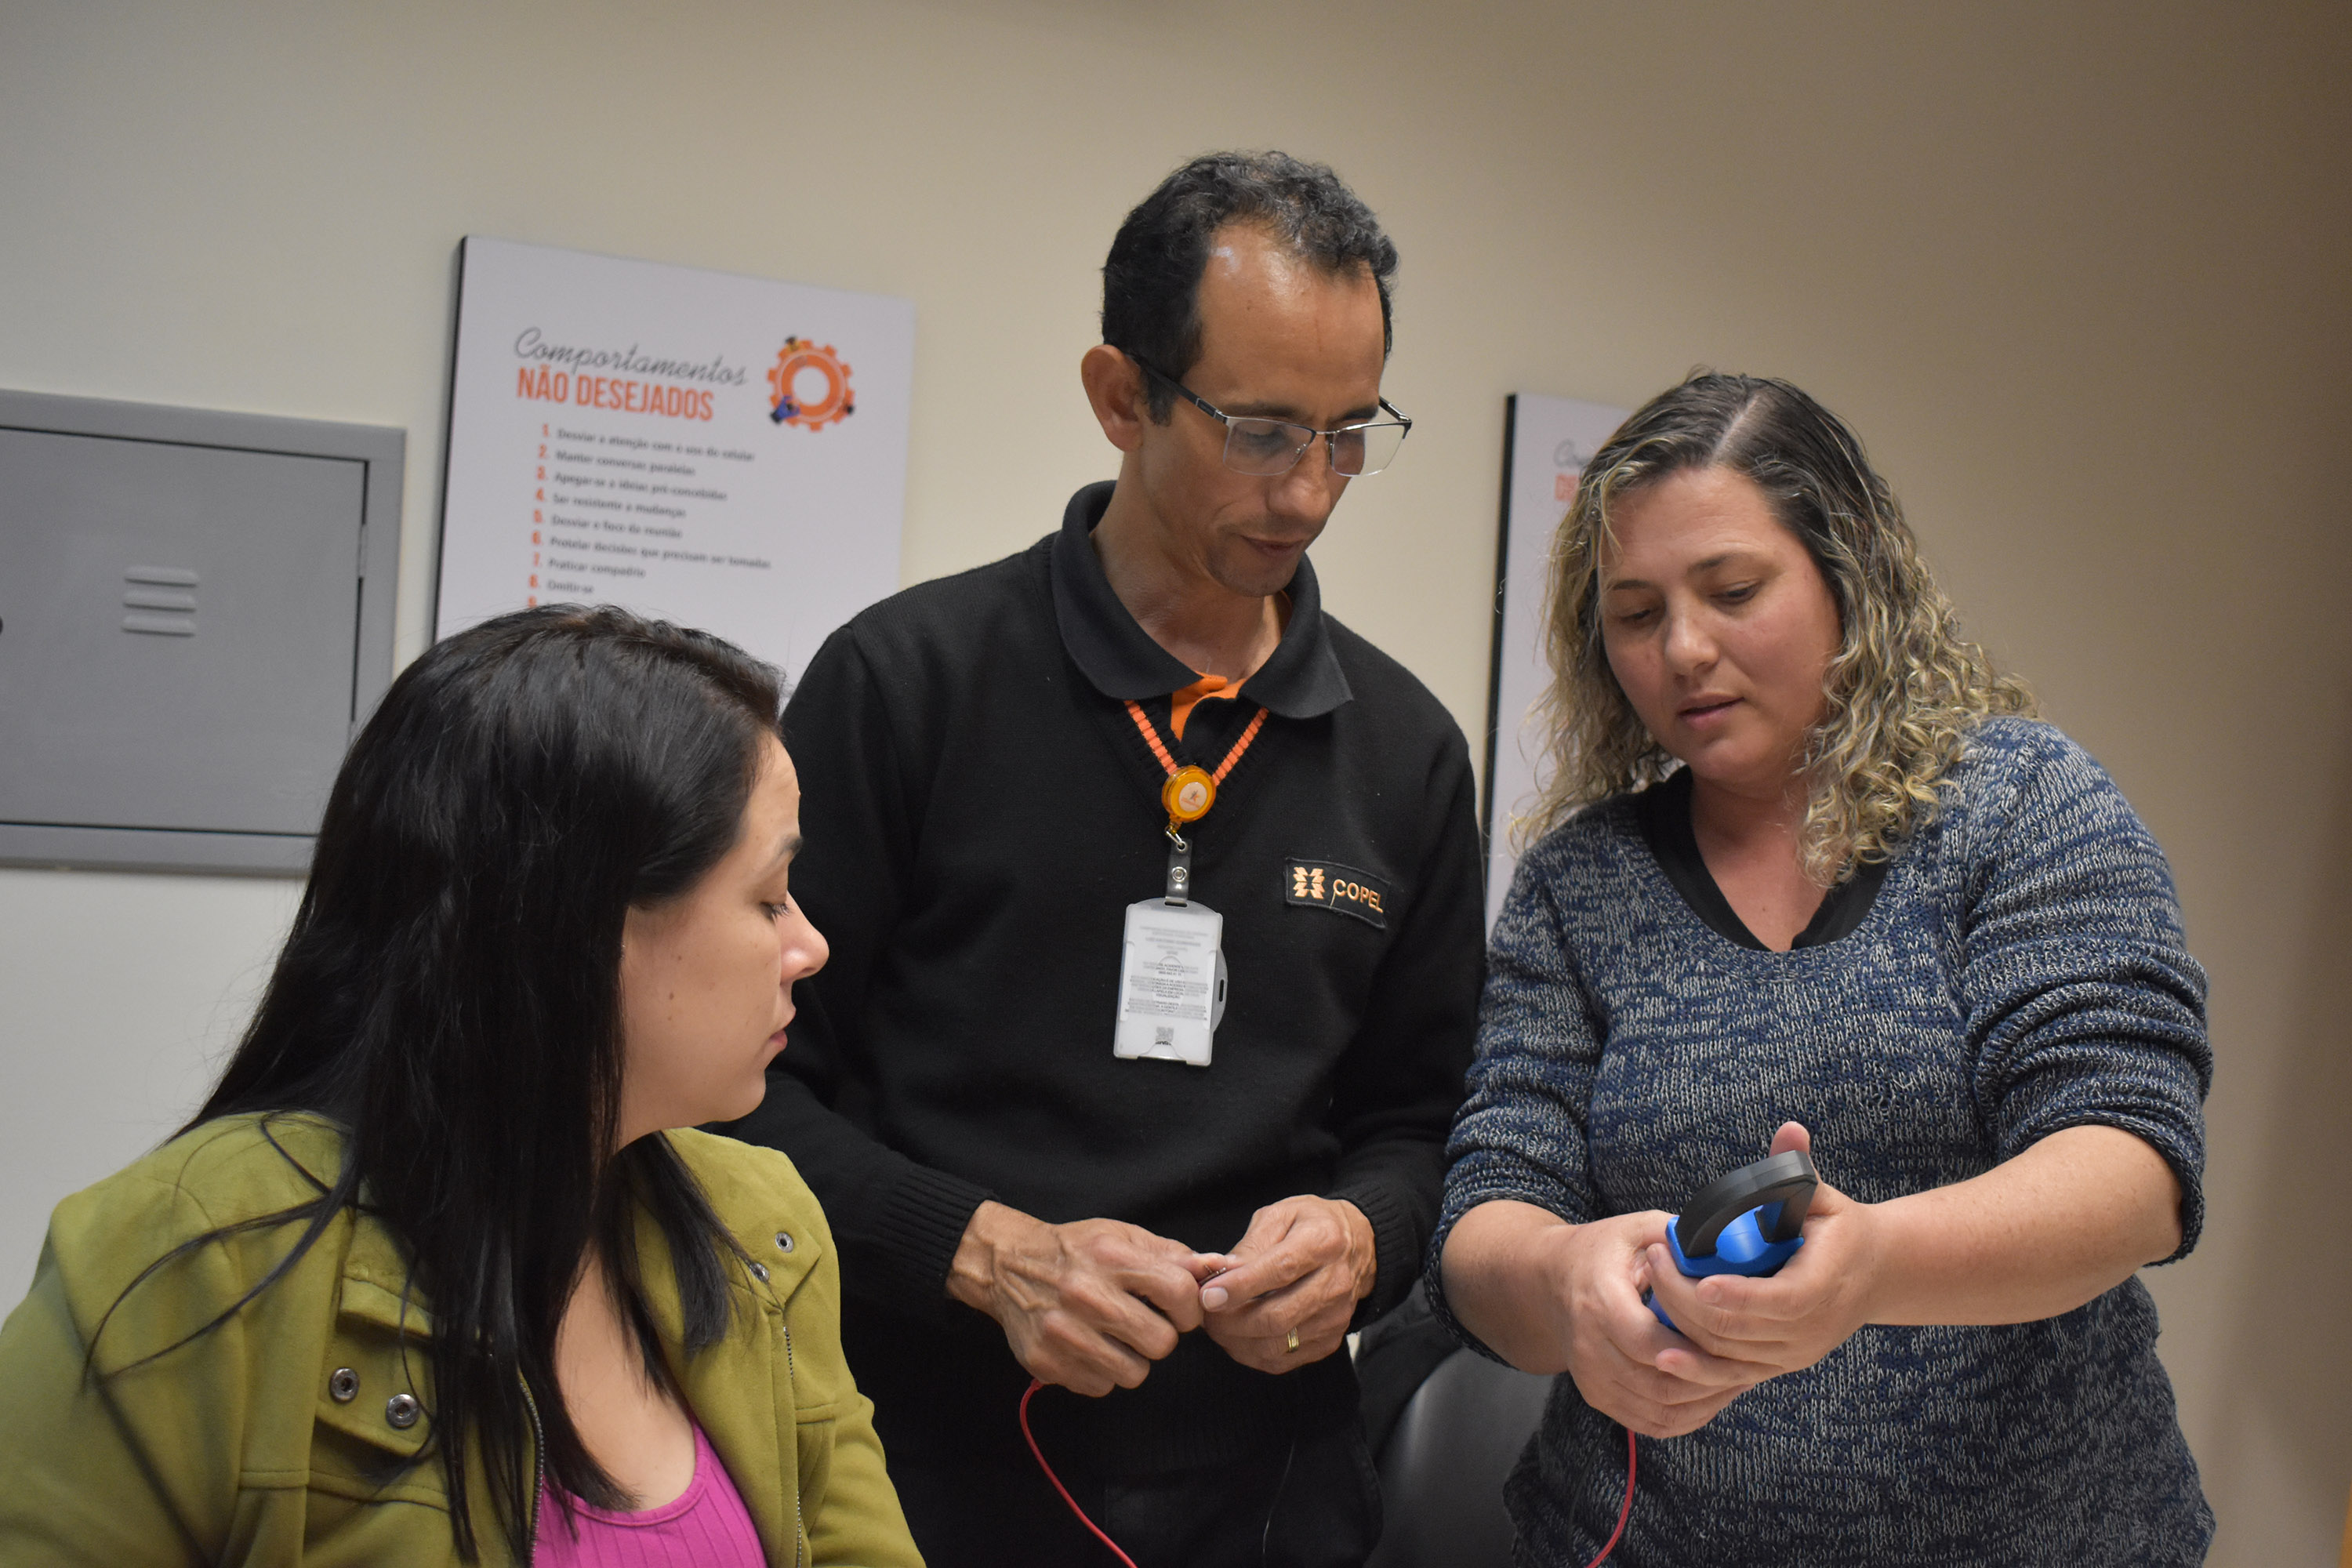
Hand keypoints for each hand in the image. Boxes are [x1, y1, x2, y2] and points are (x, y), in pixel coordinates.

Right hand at [947, 1201, 1228, 1397]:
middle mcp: (1085, 1294)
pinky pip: (1100, 1386)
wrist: (1009, 1265)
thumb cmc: (1077, 1251)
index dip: (1189, 1308)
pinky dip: (1101, 1372)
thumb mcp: (1123, 1237)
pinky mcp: (1045, 1362)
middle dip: (1160, 1337)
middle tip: (1144, 1325)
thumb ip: (1173, 1255)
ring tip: (1116, 1338)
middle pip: (1161, 1343)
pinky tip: (1089, 1348)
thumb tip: (1219, 1268)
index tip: (1180, 1310)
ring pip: (1134, 1373)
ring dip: (1133, 1359)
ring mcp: (1062, 1332)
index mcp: (1111, 1256)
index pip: (1179, 1292)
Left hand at [1197, 1196, 1374, 1372]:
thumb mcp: (1280, 1216)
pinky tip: (1237, 1337)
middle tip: (1206, 1314)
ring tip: (1217, 1325)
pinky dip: (1251, 1353)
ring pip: (1277, 1344)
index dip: (1240, 1287)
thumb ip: (1250, 1245)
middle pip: (1278, 1317)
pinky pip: (1283, 1360)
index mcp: (1323, 1242)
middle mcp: (1336, 1283)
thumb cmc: (1310, 1225)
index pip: (1280, 1270)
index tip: (1208, 1294)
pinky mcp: (1329, 1341)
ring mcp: (1335, 1317)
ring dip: (1237, 1341)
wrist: (1358, 1246)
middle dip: (1231, 1321)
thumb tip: (1220, 1274)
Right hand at [1535, 1208, 1760, 1436]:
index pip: (1650, 1343)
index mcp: (1600, 1302)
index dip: (1696, 1352)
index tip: (1736, 1344)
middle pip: (1659, 1385)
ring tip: (1736, 1380)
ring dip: (1704, 1402)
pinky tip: (1710, 1396)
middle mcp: (1589, 1347)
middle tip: (1749, 1366)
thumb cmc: (1602, 1252)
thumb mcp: (1637, 1229)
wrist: (1552, 1280)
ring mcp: (1591, 1377)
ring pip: (1659, 1411)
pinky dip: (1686, 1417)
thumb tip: (1726, 1246)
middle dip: (1711, 1381)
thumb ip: (1679, 1237)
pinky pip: (1649, 1423)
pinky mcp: (1597, 1396)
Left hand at [1642, 1123, 1885, 1383]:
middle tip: (1653, 1261)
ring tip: (1650, 1289)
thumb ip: (1798, 1166)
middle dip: (1685, 1299)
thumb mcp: (1822, 1196)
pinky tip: (1663, 1351)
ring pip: (1728, 1357)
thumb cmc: (1840, 1229)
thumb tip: (1790, 1130)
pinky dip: (1696, 1365)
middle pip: (1737, 1330)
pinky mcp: (1780, 1365)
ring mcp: (1794, 1353)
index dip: (1730, 1292)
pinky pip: (1732, 1374)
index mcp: (1823, 1285)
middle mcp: (1810, 1330)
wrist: (1877, 1274)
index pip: (1775, 1300)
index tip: (1687, 1270)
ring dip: (1683, 1330)